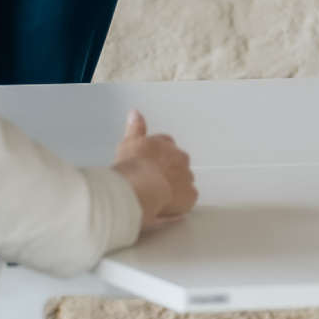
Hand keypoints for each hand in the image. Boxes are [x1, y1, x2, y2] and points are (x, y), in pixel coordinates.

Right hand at [112, 110, 196, 226]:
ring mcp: (186, 176)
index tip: (149, 165)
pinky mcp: (190, 195)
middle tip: (153, 182)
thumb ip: (135, 128)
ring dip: (174, 187)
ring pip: (183, 181)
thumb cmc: (132, 165)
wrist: (140, 187)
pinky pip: (188, 198)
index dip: (157, 157)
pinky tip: (167, 205)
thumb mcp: (129, 142)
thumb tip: (136, 113)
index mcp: (166, 144)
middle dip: (168, 172)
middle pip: (177, 164)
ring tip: (159, 197)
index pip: (166, 146)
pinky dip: (180, 202)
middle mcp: (180, 158)